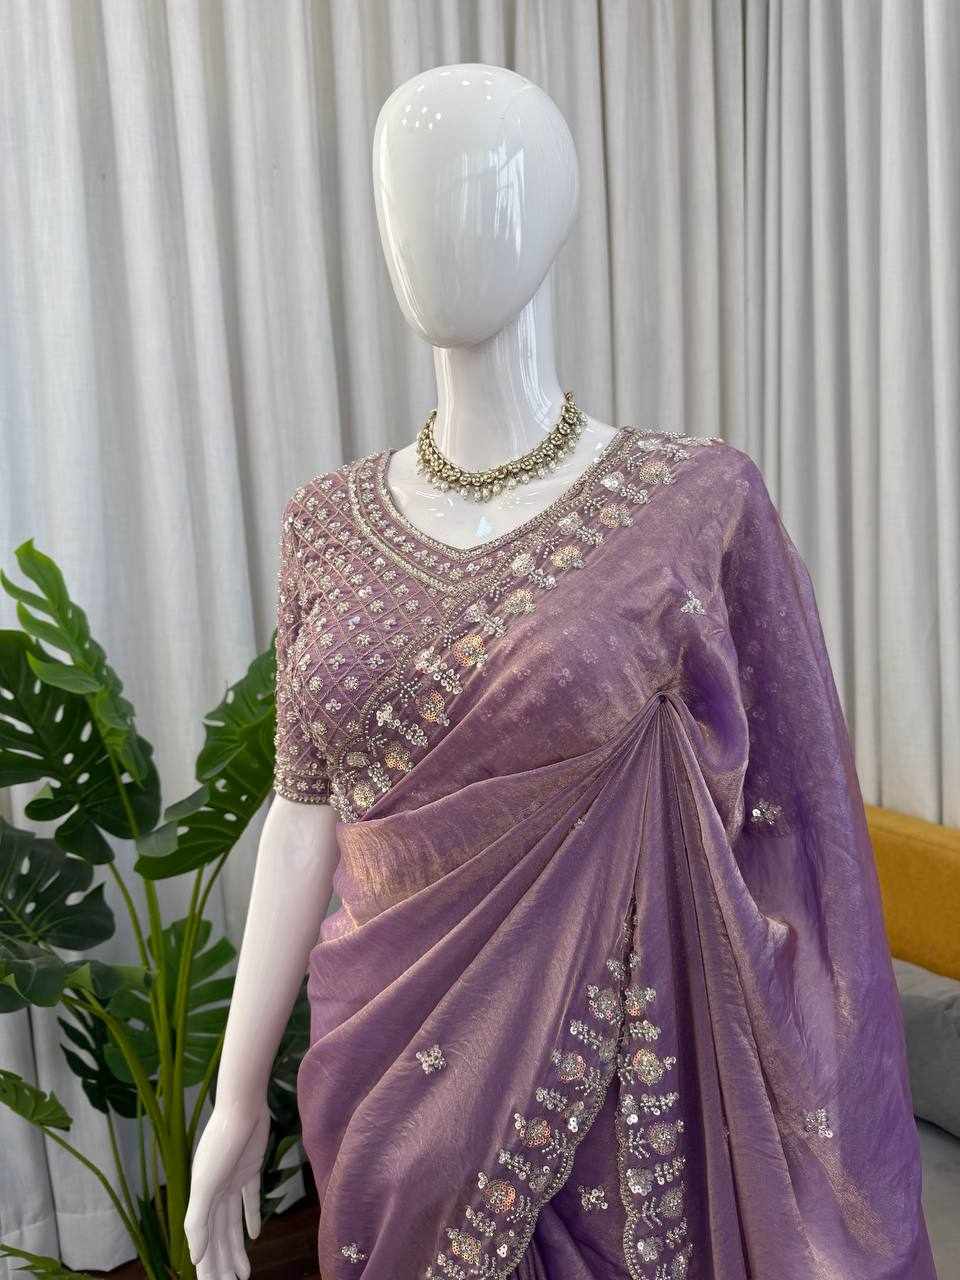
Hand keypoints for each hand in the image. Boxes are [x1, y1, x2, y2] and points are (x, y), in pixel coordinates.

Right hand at [184, 1099, 270, 1278]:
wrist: (242, 1106)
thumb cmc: (221, 1142)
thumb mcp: (205, 1184)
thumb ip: (197, 1221)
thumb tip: (194, 1257)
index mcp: (201, 1198)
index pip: (203, 1241)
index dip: (207, 1265)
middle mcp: (214, 1193)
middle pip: (217, 1237)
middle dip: (221, 1264)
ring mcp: (232, 1181)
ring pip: (233, 1225)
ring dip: (236, 1250)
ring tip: (243, 1275)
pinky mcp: (250, 1170)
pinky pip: (249, 1201)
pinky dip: (251, 1219)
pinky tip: (254, 1237)